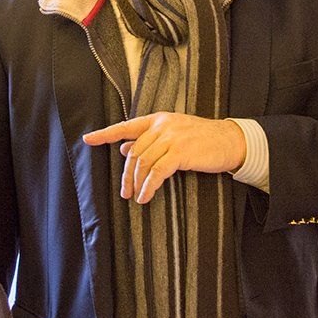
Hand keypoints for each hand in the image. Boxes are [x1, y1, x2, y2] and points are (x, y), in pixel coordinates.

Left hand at [82, 113, 246, 203]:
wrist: (230, 141)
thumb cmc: (202, 139)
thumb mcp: (173, 134)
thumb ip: (150, 139)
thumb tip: (124, 149)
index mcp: (158, 119)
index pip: (126, 126)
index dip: (105, 134)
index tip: (87, 140)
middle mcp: (162, 125)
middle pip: (134, 152)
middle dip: (126, 174)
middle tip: (124, 191)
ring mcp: (171, 137)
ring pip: (143, 163)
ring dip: (137, 183)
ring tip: (136, 197)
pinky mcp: (181, 152)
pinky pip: (157, 172)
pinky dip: (149, 186)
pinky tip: (146, 196)